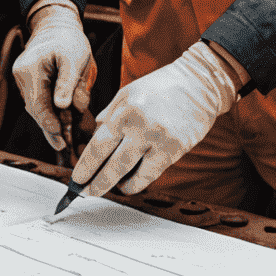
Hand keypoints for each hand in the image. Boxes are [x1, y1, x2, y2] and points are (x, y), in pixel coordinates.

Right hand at [12, 1, 95, 151]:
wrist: (57, 25)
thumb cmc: (68, 40)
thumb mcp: (75, 59)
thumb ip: (69, 83)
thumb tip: (63, 107)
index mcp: (30, 69)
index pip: (38, 105)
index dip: (50, 124)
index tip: (62, 139)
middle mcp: (21, 76)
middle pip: (35, 110)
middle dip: (51, 128)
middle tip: (65, 146)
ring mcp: (23, 80)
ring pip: (36, 108)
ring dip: (50, 122)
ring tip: (64, 140)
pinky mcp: (29, 83)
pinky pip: (38, 102)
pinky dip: (50, 113)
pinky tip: (61, 124)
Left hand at [69, 41, 236, 197]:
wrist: (199, 84)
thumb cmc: (162, 85)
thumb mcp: (128, 92)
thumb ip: (110, 113)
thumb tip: (97, 131)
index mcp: (124, 111)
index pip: (98, 146)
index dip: (85, 167)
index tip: (77, 179)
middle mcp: (140, 126)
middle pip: (111, 165)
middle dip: (96, 183)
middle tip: (85, 192)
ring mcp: (158, 140)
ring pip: (130, 173)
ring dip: (115, 186)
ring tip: (106, 189)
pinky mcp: (175, 150)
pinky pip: (150, 174)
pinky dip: (136, 183)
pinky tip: (128, 184)